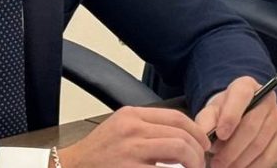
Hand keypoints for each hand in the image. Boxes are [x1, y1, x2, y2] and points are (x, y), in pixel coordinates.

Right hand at [56, 106, 209, 167]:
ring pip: (180, 149)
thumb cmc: (97, 153)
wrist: (72, 167)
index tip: (204, 144)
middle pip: (182, 134)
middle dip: (199, 151)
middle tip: (202, 163)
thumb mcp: (119, 127)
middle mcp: (132, 129)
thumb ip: (146, 126)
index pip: (176, 117)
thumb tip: (182, 135)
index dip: (197, 131)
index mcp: (131, 115)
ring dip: (195, 163)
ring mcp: (131, 150)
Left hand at [194, 76, 276, 167]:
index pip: (241, 96)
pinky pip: (272, 153)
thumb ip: (205, 121)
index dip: (231, 116)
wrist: (239, 117)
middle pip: (251, 125)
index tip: (220, 135)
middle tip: (218, 163)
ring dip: (241, 160)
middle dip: (232, 148)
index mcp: (246, 86)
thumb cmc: (224, 113)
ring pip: (260, 142)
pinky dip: (256, 165)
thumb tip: (203, 135)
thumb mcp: (210, 113)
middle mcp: (267, 98)